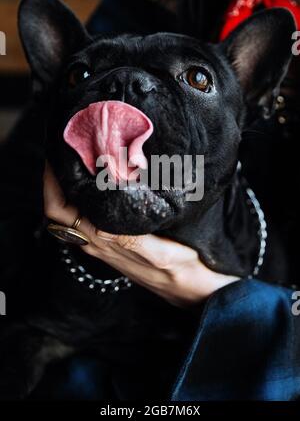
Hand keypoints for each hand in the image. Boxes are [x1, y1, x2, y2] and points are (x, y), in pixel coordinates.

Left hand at [44, 163, 239, 306]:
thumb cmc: (179, 270)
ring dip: (69, 185)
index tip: (56, 154)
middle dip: (56, 179)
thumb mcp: (159, 254)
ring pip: (71, 211)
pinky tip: (99, 179)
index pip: (59, 210)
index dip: (51, 182)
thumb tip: (99, 226)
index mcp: (102, 241)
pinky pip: (86, 214)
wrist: (188, 288)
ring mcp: (102, 242)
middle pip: (59, 208)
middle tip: (67, 149)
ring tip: (81, 158)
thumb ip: (129, 240)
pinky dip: (84, 194)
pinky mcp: (112, 240)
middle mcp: (95, 242)